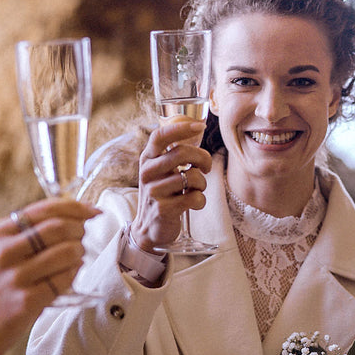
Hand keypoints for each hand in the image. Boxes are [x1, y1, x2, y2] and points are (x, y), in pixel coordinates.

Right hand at [0, 196, 98, 354]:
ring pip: (67, 252)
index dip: (76, 208)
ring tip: (77, 258)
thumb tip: (70, 221)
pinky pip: (65, 280)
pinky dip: (74, 275)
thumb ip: (23, 236)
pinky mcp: (26, 301)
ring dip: (79, 253)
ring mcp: (15, 277)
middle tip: (83, 237)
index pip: (44, 209)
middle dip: (80, 230)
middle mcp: (4, 252)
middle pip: (59, 227)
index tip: (93, 211)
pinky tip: (70, 276)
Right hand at [130, 119, 212, 251]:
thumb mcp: (160, 171)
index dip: (181, 128)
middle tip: (207, 167)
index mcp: (147, 159)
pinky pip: (194, 198)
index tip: (200, 126)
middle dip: (203, 158)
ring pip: (192, 177)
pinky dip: (201, 201)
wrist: (149, 227)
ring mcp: (154, 191)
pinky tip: (194, 203)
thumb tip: (197, 130)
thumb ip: (173, 153)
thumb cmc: (162, 193)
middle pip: (182, 153)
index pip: (160, 136)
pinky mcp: (163, 209)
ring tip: (195, 189)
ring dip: (202, 184)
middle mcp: (147, 172)